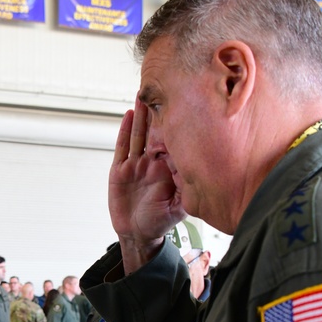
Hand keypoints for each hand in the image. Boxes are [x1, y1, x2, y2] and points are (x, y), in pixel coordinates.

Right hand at [109, 99, 185, 272]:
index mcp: (169, 169)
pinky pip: (123, 148)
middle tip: (163, 87)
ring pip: (140, 134)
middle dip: (159, 111)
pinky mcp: (120, 171)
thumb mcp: (179, 208)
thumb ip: (188, 193)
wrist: (137, 233)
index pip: (174, 141)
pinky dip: (126, 131)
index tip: (184, 103)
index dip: (178, 123)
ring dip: (142, 115)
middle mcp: (153, 163)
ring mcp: (136, 165)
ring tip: (145, 94)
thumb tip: (200, 176)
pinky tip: (130, 114)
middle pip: (156, 131)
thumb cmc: (160, 221)